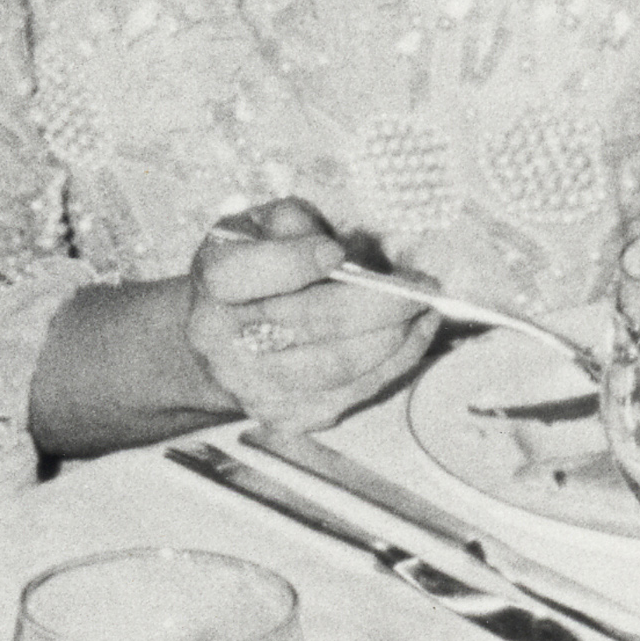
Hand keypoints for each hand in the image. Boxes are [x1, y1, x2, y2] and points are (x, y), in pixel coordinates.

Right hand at [184, 198, 435, 431]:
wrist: (220, 340)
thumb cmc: (252, 267)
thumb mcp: (259, 225)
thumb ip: (294, 224)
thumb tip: (347, 255)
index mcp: (212, 281)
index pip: (248, 273)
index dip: (295, 262)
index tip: (337, 252)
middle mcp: (222, 341)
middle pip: (310, 321)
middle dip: (377, 303)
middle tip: (421, 287)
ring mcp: (253, 385)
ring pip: (340, 364)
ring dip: (395, 338)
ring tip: (427, 311)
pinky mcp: (286, 416)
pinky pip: (352, 393)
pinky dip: (393, 364)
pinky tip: (414, 337)